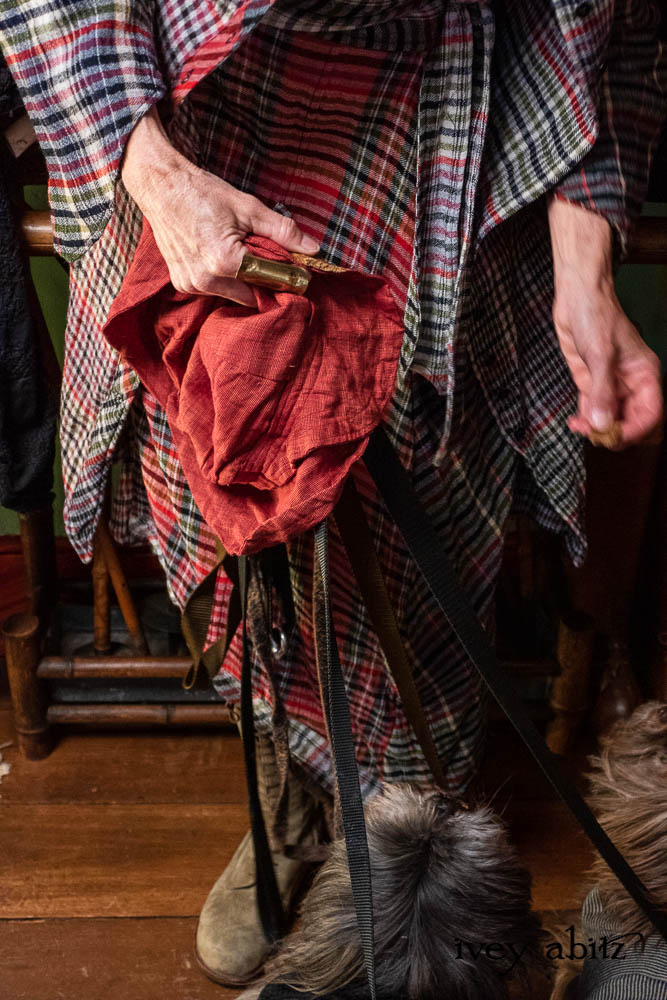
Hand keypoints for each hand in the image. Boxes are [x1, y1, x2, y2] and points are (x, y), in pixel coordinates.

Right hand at [121, 106, 319, 305]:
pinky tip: (223, 256)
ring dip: (244, 280)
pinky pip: (215, 289)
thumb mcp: (248, 208)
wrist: (161, 187)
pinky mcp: (183, 284)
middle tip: (269, 257)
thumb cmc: (202, 193)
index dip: (286, 278)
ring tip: (242, 252)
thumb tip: (312, 249)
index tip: (297, 270)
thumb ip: (283, 232)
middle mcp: (206, 281)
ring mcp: (191, 285)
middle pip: (252, 293)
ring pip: (234, 294)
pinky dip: (225, 279)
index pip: (269, 284)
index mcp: (225, 263)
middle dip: (265, 280)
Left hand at [553, 284, 662, 445]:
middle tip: (593, 434)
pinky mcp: (591, 383)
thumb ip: (602, 391)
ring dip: (596, 429)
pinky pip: (592, 409)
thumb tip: (603, 423)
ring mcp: (610, 385)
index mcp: (644, 376)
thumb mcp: (601, 354)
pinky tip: (575, 422)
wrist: (576, 298)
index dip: (635, 430)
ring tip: (579, 427)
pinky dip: (585, 419)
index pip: (650, 414)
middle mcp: (630, 383)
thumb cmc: (597, 317)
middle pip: (630, 421)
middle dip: (613, 432)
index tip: (614, 437)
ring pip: (610, 418)